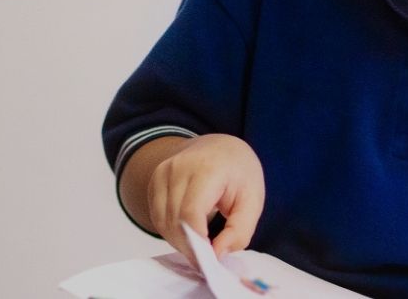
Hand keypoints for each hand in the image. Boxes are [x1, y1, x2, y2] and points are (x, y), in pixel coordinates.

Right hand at [146, 134, 265, 263]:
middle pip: (174, 221)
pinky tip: (188, 233)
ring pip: (162, 222)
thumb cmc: (239, 172)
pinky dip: (171, 232)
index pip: (191, 213)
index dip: (197, 243)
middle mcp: (178, 168)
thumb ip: (240, 230)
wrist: (220, 146)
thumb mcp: (253, 200)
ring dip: (179, 242)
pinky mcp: (153, 181)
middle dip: (190, 247)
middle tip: (207, 259)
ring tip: (200, 245)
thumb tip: (217, 254)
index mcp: (207, 168)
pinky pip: (157, 216)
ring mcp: (162, 173)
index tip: (211, 261)